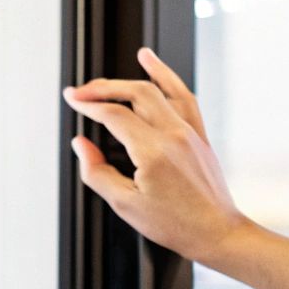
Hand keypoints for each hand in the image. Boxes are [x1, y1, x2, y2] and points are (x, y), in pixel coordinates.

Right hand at [62, 48, 246, 266]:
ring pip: (163, 89)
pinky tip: (160, 70)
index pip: (113, 115)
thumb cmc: (175, 224)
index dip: (88, 105)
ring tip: (136, 56)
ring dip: (144, 72)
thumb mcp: (125, 204)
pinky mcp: (200, 136)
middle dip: (105, 87)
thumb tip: (81, 145)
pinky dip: (171, 79)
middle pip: (136, 93)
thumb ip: (97, 171)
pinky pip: (185, 98)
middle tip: (83, 92)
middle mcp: (173, 135)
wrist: (216, 232)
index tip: (72, 100)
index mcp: (153, 151)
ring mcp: (190, 133)